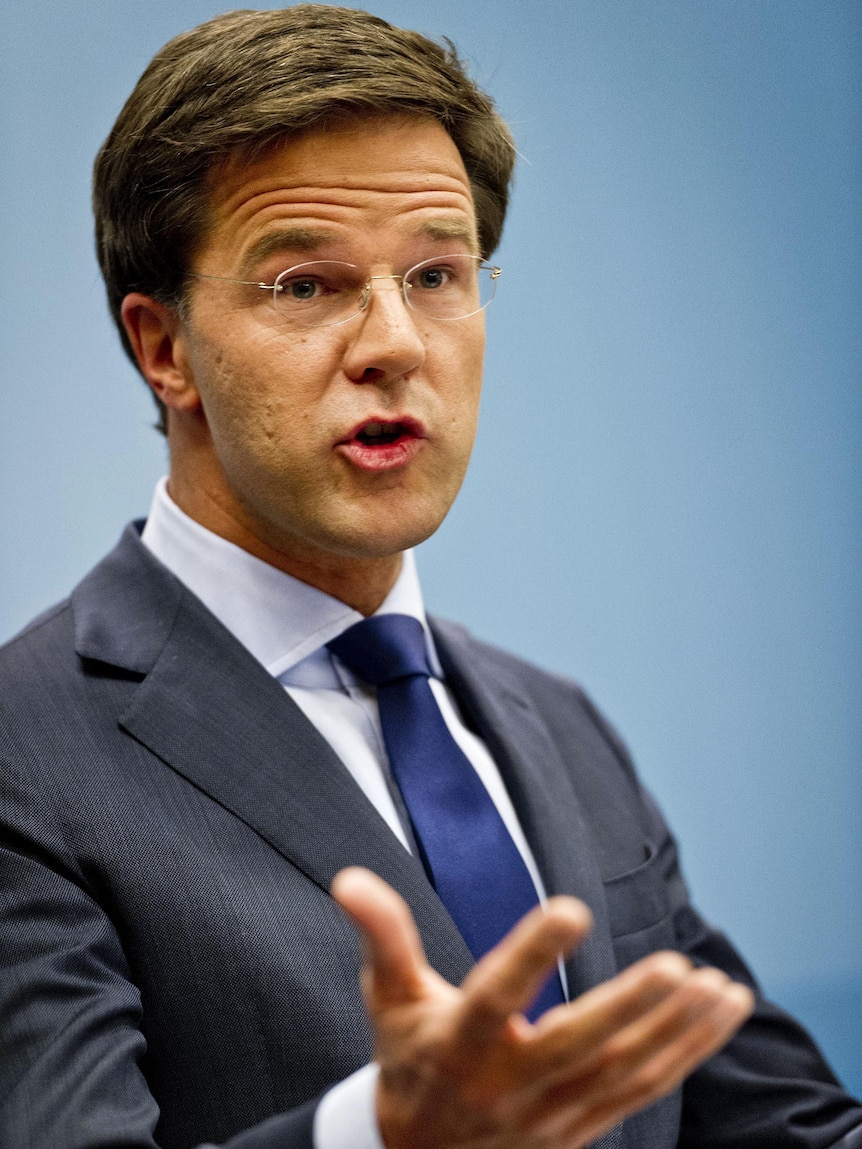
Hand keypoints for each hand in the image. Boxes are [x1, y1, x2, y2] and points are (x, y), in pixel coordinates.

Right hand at [332, 867, 753, 1148]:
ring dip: (677, 1032)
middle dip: (629, 1009)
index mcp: (460, 1042)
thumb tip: (350, 877)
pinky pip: (644, 1089)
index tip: (570, 908)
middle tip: (676, 966)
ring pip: (623, 1072)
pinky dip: (687, 1052)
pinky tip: (721, 1012)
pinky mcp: (584, 1124)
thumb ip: (381, 934)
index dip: (532, 953)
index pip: (497, 993)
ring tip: (719, 987)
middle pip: (577, 1046)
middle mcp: (510, 1082)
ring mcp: (553, 1111)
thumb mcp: (389, 997)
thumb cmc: (409, 1059)